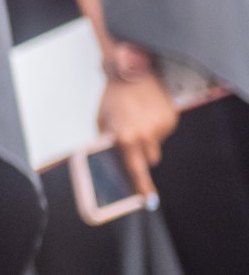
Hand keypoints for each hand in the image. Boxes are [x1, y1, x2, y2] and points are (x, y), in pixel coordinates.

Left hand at [98, 70, 176, 201]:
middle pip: (149, 160)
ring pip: (156, 146)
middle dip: (141, 155)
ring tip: (137, 120)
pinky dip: (156, 128)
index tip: (149, 201)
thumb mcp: (102, 122)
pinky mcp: (171, 120)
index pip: (135, 169)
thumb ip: (109, 144)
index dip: (142, 186)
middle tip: (133, 139)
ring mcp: (160, 128)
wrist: (131, 73)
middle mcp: (145, 135)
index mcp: (125, 137)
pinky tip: (147, 113)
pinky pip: (163, 133)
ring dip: (148, 139)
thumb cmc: (112, 99)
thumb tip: (113, 165)